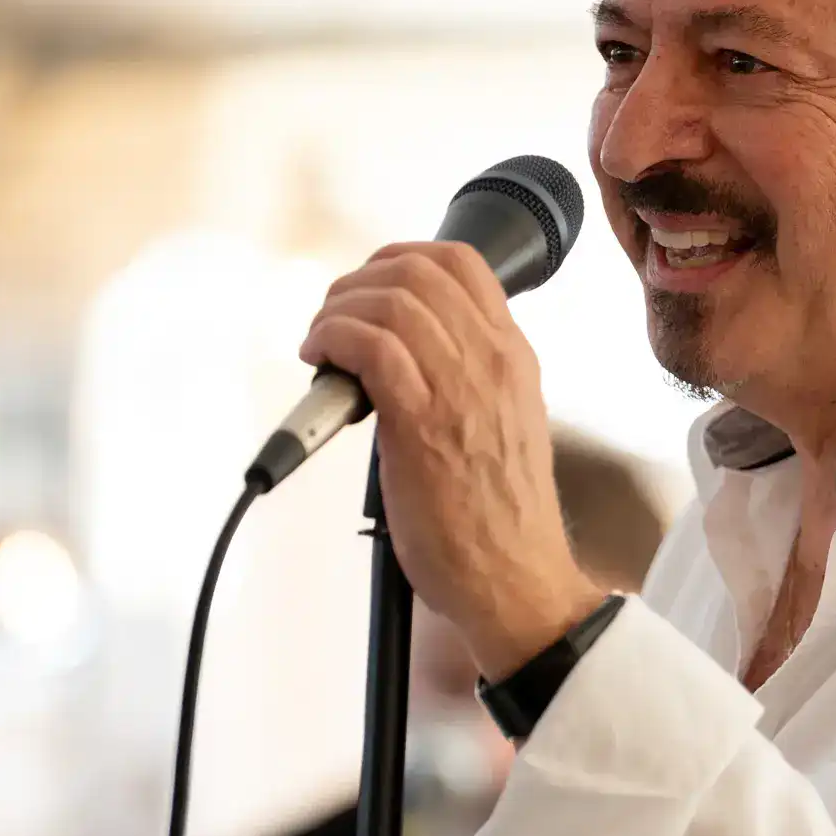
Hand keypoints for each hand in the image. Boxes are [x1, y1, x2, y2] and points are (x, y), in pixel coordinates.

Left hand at [298, 243, 606, 686]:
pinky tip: (319, 361)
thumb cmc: (502, 518)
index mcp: (514, 358)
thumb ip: (472, 381)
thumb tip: (404, 357)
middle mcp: (493, 361)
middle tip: (333, 317)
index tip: (369, 284)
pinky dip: (331, 339)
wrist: (517, 578)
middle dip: (358, 282)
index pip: (462, 263)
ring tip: (320, 343)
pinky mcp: (421, 422)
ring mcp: (460, 387)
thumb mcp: (508, 423)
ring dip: (336, 311)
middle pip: (416, 269)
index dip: (400, 257)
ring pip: (389, 300)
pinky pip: (369, 346)